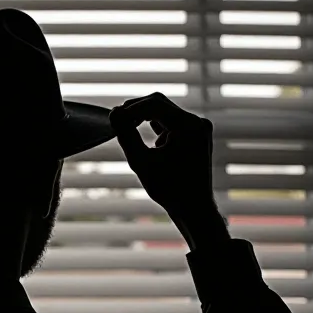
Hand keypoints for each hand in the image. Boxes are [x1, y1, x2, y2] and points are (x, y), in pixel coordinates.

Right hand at [109, 93, 216, 222]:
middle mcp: (197, 122)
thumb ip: (126, 135)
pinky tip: (150, 144)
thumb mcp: (140, 161)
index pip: (154, 104)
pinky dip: (157, 127)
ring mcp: (199, 127)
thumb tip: (113, 113)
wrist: (195, 208)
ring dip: (145, 118)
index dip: (130, 108)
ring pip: (165, 111)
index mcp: (188, 126)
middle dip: (136, 110)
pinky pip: (172, 122)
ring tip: (129, 131)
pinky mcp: (197, 134)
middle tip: (117, 121)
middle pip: (160, 103)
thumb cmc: (169, 189)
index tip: (113, 117)